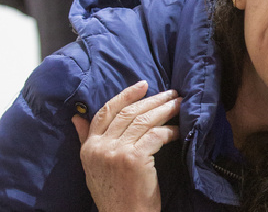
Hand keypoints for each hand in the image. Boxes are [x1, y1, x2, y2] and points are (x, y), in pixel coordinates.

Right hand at [71, 81, 180, 211]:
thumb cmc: (115, 194)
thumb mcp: (93, 167)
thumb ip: (86, 140)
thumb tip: (77, 118)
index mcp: (89, 147)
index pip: (105, 112)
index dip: (125, 96)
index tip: (143, 85)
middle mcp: (100, 147)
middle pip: (128, 113)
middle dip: (152, 100)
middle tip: (171, 93)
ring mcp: (116, 152)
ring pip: (143, 120)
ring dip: (164, 110)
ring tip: (179, 104)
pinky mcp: (134, 159)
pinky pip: (156, 135)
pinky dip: (170, 130)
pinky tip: (179, 129)